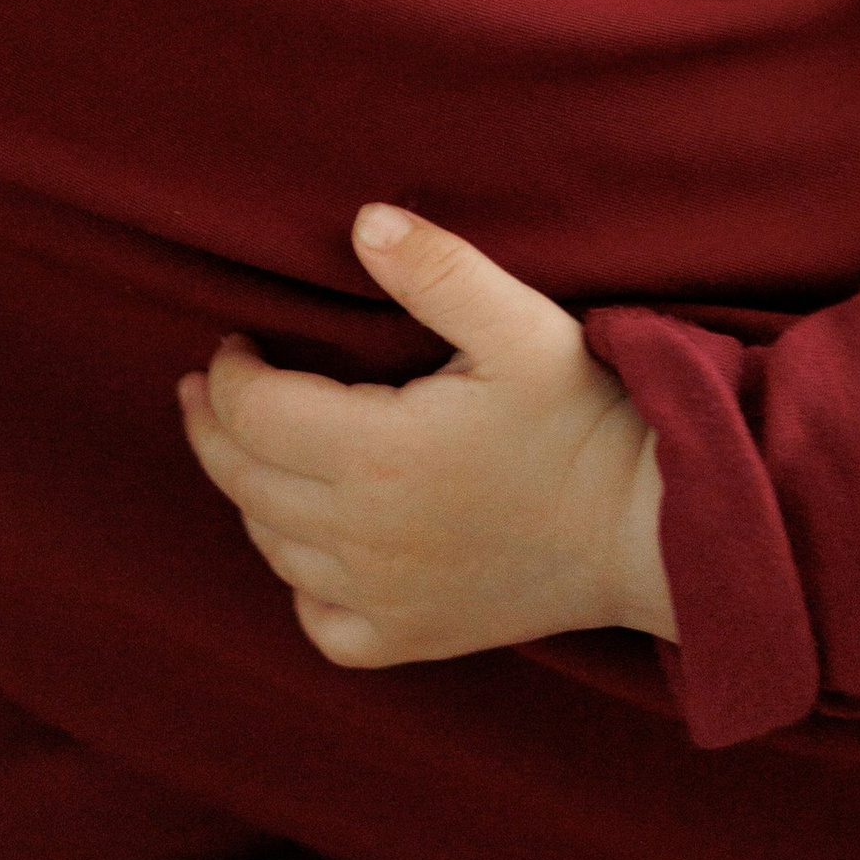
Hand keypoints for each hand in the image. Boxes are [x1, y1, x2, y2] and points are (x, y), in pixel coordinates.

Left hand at [177, 204, 675, 668]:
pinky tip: (308, 549)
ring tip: (250, 448)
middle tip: (207, 387)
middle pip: (246, 480)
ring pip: (273, 547)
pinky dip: (298, 585)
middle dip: (215, 427)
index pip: (255, 413)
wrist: (652, 529)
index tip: (234, 343)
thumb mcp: (521, 326)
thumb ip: (437, 270)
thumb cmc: (587, 420)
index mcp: (377, 455)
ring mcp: (385, 597)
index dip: (228, 374)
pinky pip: (320, 623)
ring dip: (249, 493)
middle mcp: (364, 537)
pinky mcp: (413, 639)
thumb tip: (363, 221)